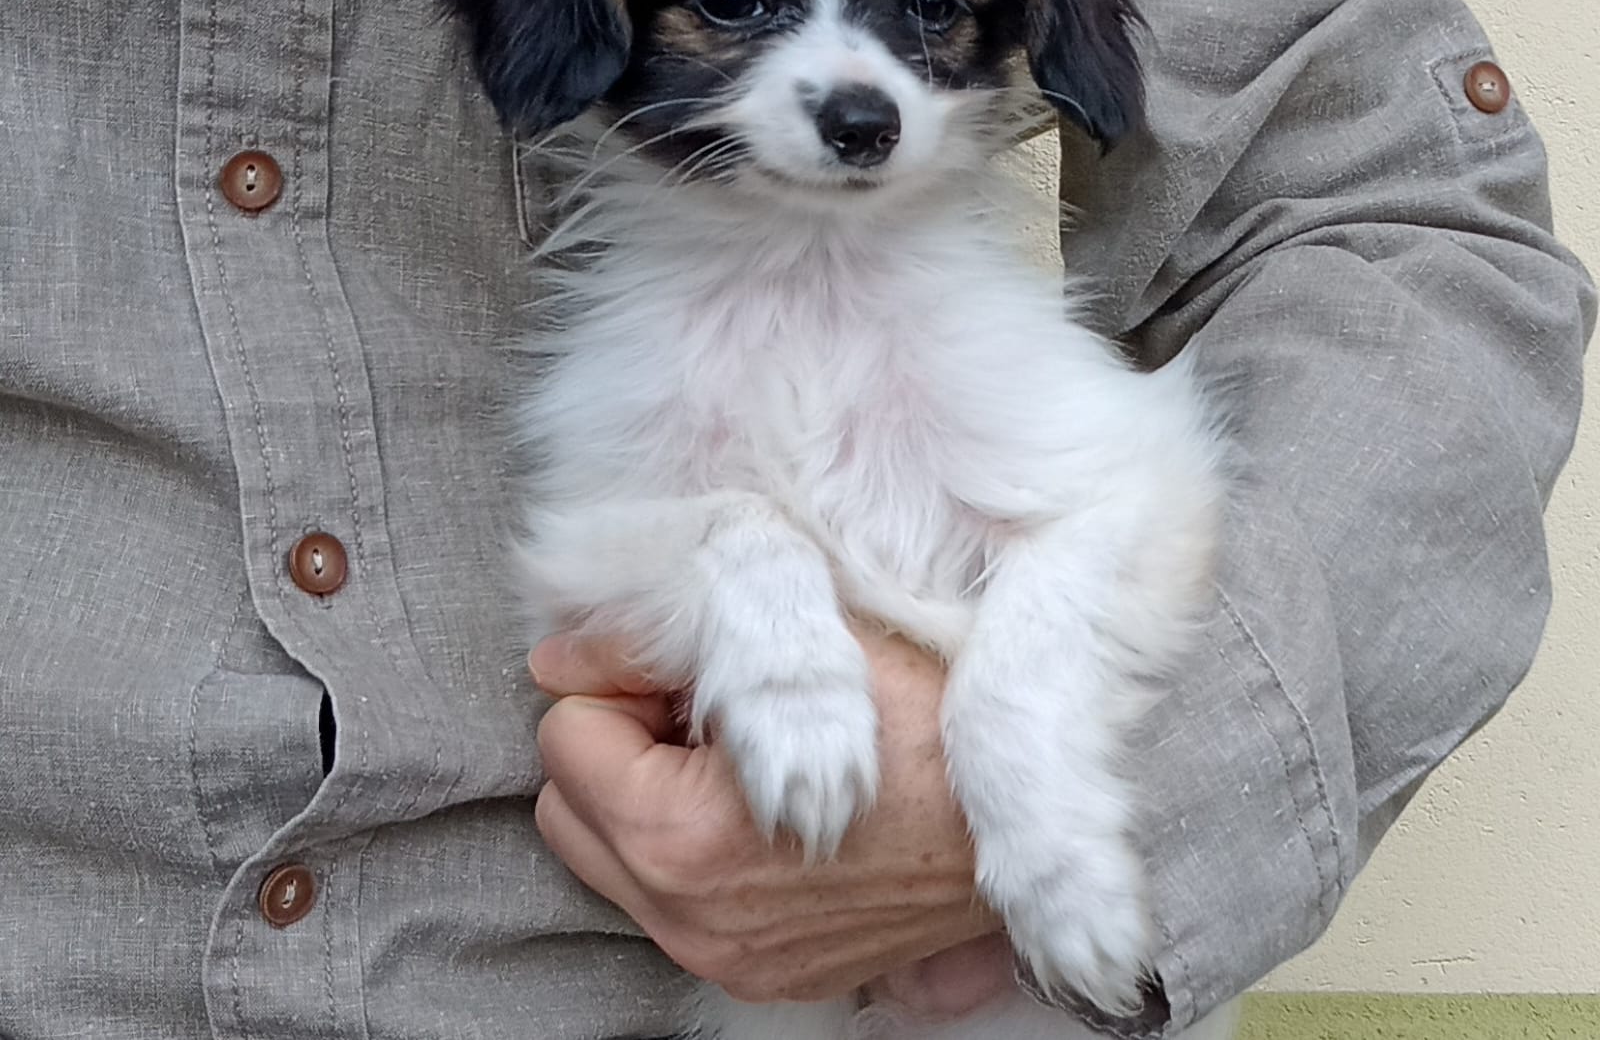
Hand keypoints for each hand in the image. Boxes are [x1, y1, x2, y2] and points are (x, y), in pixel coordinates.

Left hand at [530, 628, 1010, 1006]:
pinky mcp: (760, 977)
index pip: (565, 734)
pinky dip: (684, 852)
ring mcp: (724, 960)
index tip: (685, 669)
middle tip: (703, 709)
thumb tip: (556, 650)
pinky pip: (666, 905)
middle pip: (567, 805)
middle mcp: (687, 919)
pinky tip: (758, 809)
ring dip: (642, 799)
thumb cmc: (925, 723)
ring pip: (607, 862)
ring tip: (734, 758)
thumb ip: (665, 645)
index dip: (619, 680)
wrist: (1027, 827)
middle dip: (616, 744)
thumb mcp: (801, 647)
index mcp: (680, 834)